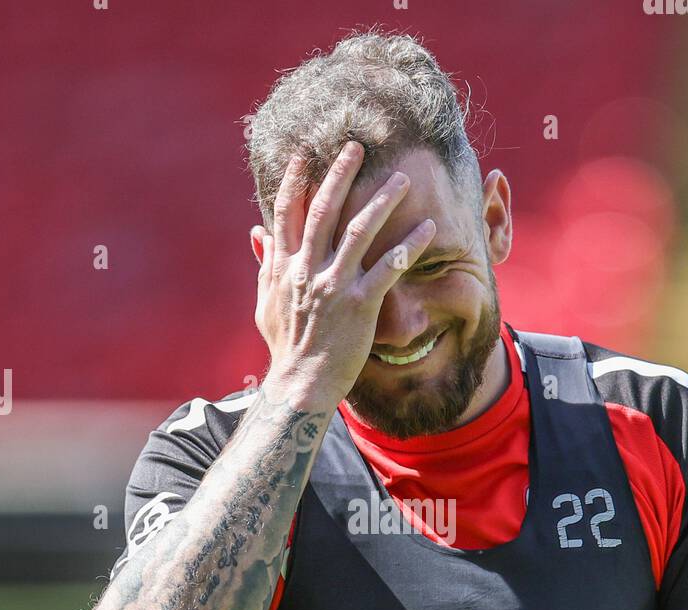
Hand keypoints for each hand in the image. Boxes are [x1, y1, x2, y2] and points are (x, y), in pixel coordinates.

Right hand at [253, 140, 435, 402]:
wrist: (300, 385)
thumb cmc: (286, 347)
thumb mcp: (267, 303)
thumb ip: (266, 265)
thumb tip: (258, 232)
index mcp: (285, 267)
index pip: (287, 213)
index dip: (294, 180)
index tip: (303, 154)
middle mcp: (308, 270)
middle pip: (324, 211)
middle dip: (340, 175)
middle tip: (356, 147)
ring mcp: (334, 286)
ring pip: (359, 232)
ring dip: (382, 201)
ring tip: (401, 178)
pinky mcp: (360, 305)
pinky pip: (389, 268)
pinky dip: (409, 247)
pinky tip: (429, 230)